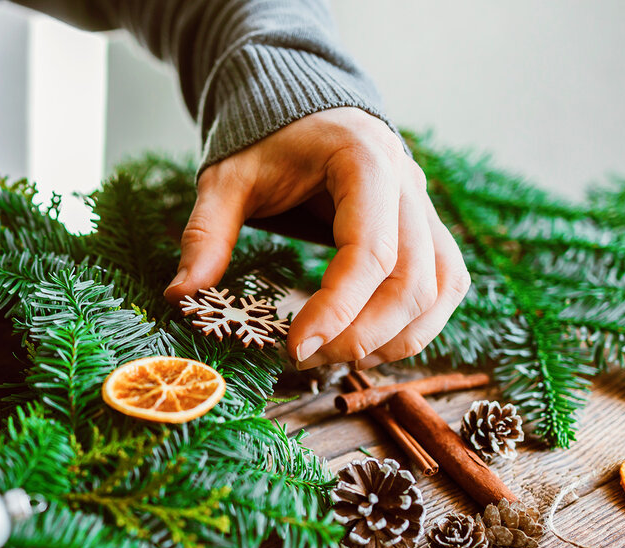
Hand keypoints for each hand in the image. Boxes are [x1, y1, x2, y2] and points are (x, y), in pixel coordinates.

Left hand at [164, 107, 469, 369]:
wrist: (300, 109)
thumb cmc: (264, 141)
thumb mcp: (225, 179)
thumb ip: (207, 234)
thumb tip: (180, 297)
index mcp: (364, 159)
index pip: (370, 251)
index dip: (338, 310)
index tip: (294, 348)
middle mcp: (408, 183)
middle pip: (413, 280)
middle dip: (362, 334)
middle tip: (304, 360)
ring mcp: (424, 206)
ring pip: (439, 288)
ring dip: (397, 338)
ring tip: (337, 361)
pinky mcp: (427, 228)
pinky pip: (445, 283)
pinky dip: (418, 322)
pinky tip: (371, 345)